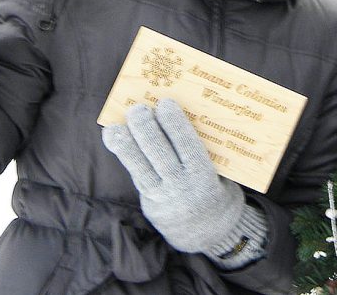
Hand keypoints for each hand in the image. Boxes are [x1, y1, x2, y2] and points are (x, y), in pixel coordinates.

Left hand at [102, 98, 249, 254]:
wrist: (207, 233)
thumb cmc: (219, 191)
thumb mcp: (224, 175)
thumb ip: (209, 155)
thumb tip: (193, 119)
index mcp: (204, 176)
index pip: (187, 146)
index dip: (175, 124)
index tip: (166, 103)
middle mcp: (181, 186)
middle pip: (159, 153)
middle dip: (146, 129)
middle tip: (139, 109)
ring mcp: (162, 195)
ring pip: (139, 166)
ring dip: (126, 143)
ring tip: (115, 125)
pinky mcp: (149, 200)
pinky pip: (135, 174)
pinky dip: (123, 154)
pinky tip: (113, 138)